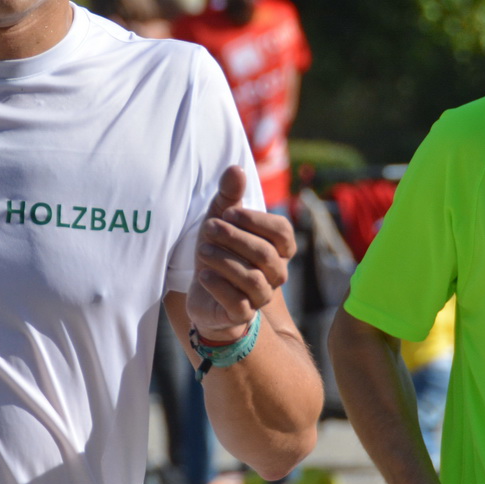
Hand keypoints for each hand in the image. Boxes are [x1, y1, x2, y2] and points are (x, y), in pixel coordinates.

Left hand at [187, 166, 295, 341]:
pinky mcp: (242, 315)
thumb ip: (229, 195)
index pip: (282, 231)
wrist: (203, 292)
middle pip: (265, 253)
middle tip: (209, 227)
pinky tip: (203, 275)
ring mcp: (261, 295)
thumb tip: (235, 168)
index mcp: (278, 247)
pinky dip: (219, 286)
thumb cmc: (219, 250)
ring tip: (202, 250)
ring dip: (224, 261)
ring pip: (252, 278)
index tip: (228, 211)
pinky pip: (237, 302)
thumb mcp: (220, 219)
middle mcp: (276, 272)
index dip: (256, 220)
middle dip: (235, 238)